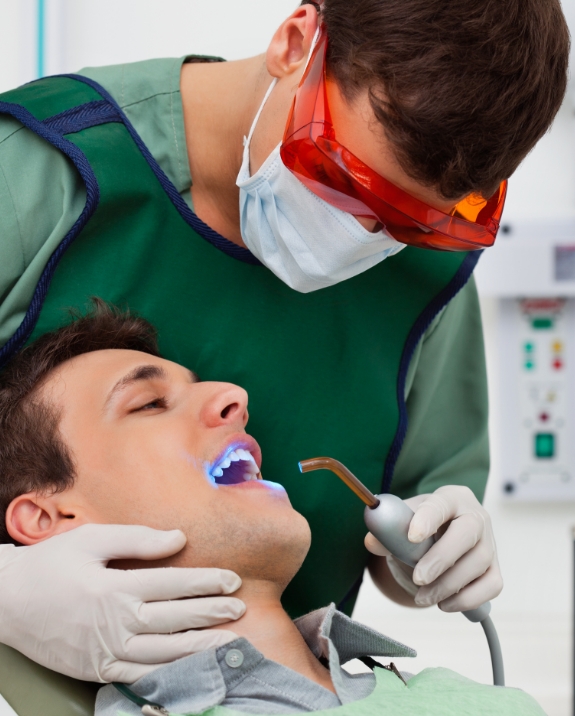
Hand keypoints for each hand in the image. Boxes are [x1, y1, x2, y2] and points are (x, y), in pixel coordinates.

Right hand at [0, 524, 244, 681]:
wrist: (8, 602)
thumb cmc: (50, 564)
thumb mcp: (91, 539)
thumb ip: (137, 539)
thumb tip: (179, 538)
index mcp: (116, 587)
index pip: (173, 584)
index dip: (206, 582)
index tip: (232, 579)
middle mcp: (116, 623)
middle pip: (175, 619)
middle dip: (211, 613)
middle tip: (240, 609)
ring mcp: (107, 652)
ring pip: (164, 653)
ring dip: (199, 647)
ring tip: (228, 643)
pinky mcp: (97, 670)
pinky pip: (140, 676)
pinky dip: (168, 674)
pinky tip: (188, 668)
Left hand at [365, 486, 502, 611]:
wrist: (442, 535)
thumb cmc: (422, 525)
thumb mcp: (404, 521)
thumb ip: (388, 531)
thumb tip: (371, 542)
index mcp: (452, 497)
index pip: (442, 503)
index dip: (428, 519)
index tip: (412, 537)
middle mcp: (476, 516)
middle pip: (467, 534)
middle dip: (441, 559)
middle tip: (419, 579)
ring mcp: (490, 542)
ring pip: (478, 564)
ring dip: (448, 585)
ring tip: (422, 597)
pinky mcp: (495, 568)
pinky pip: (491, 586)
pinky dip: (468, 599)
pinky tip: (444, 603)